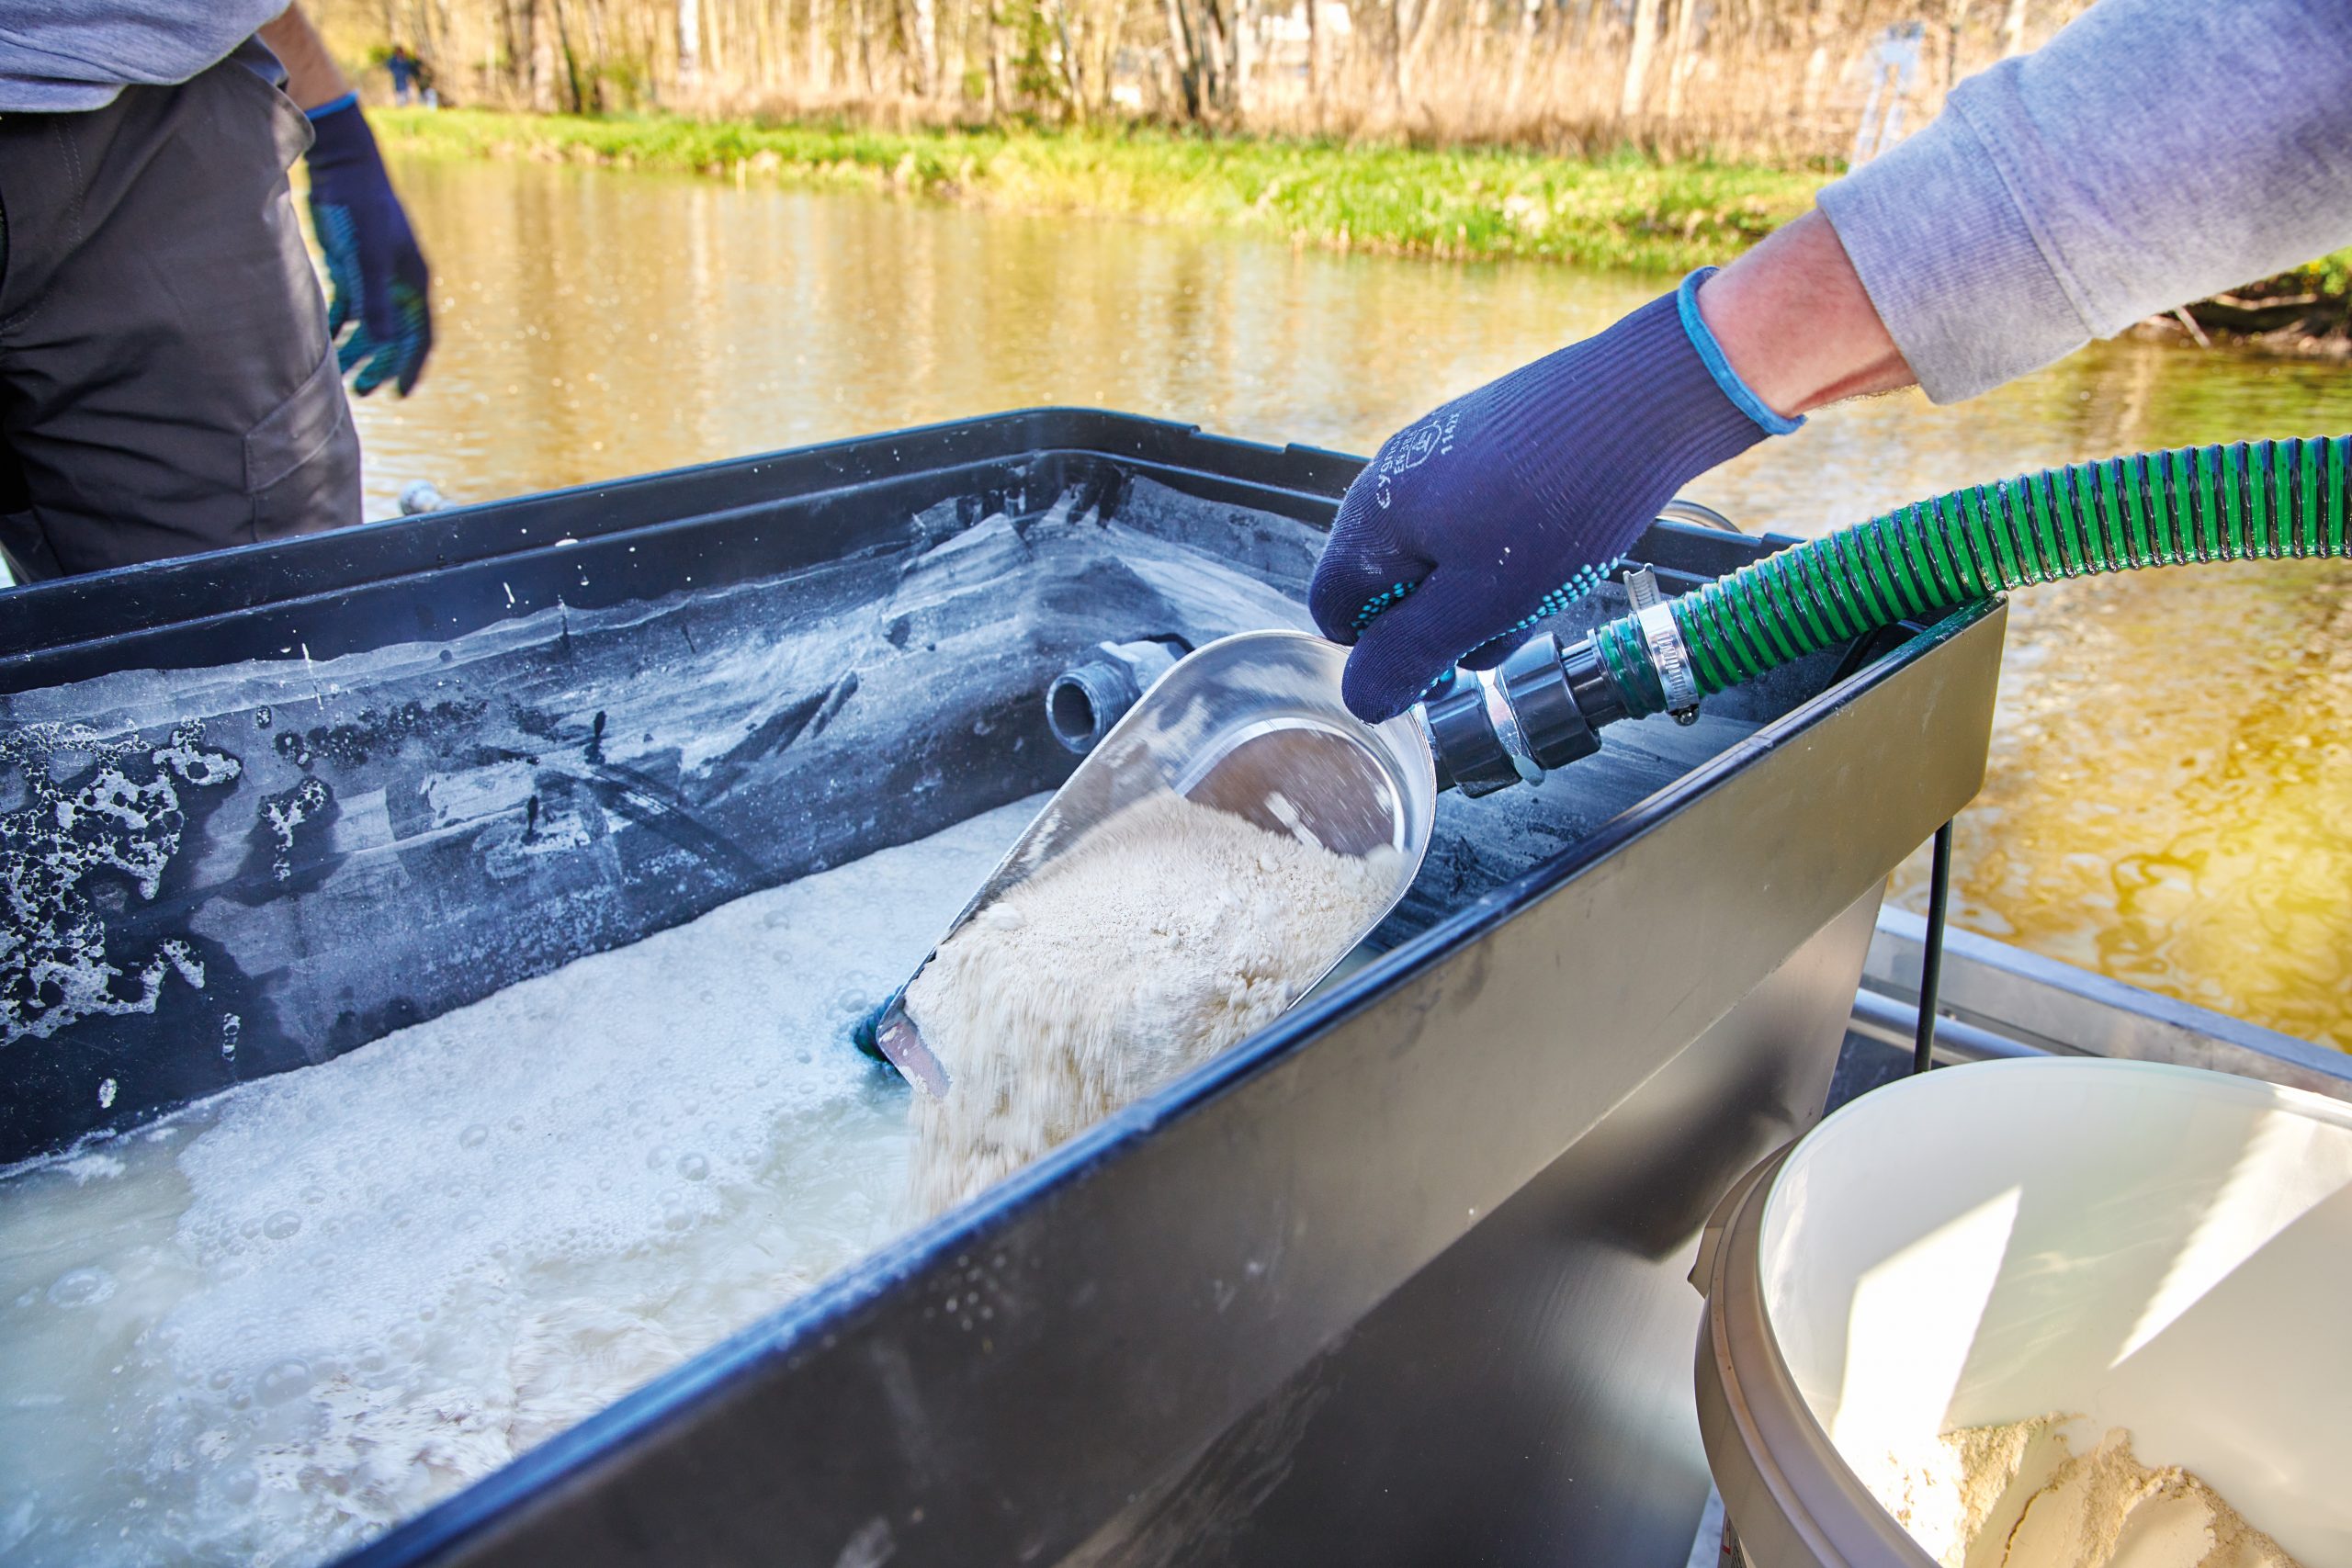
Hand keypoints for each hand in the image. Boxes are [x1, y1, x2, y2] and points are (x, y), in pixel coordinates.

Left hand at [304, 98, 431, 395]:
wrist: (342, 167)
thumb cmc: (361, 209)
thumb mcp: (370, 257)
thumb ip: (375, 299)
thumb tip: (384, 343)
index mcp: (414, 282)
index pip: (420, 334)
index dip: (411, 365)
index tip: (400, 392)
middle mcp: (398, 282)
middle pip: (394, 334)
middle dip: (380, 364)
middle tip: (362, 390)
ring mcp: (374, 274)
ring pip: (370, 323)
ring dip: (359, 349)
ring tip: (341, 373)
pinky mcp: (350, 265)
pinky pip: (349, 306)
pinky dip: (340, 325)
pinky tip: (326, 342)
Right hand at [1307, 278, 1793, 722]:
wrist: (1644, 398)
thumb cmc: (1561, 502)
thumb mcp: (1481, 602)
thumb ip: (1411, 654)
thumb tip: (1360, 697)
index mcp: (1373, 515)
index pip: (1334, 610)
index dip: (1382, 652)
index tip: (1445, 662)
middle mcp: (1392, 475)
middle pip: (1391, 585)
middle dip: (1446, 622)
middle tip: (1511, 622)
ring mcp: (1440, 453)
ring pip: (1442, 556)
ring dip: (1486, 591)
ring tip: (1548, 580)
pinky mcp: (1486, 441)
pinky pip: (1477, 519)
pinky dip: (1511, 548)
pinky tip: (1560, 542)